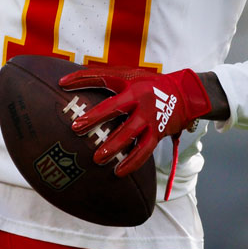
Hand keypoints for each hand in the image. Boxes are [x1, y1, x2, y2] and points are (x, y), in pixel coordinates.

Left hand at [63, 66, 214, 178]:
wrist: (186, 94)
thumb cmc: (151, 84)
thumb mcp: (131, 76)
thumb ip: (106, 78)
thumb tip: (71, 79)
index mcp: (130, 82)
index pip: (103, 77)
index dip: (82, 79)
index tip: (62, 83)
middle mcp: (140, 98)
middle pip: (115, 108)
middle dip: (95, 118)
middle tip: (76, 128)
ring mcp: (150, 116)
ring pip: (130, 133)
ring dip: (113, 146)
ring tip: (97, 159)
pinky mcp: (158, 132)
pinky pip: (144, 150)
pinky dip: (132, 163)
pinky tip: (119, 172)